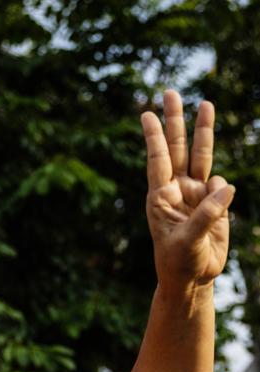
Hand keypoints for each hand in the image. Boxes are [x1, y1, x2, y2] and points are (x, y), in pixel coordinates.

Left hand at [141, 90, 234, 294]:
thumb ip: (208, 214)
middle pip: (177, 148)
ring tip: (205, 104)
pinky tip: (217, 208)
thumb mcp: (188, 241)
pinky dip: (222, 190)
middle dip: (175, 120)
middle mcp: (177, 189)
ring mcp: (195, 193)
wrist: (193, 278)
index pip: (158, 161)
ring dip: (203, 130)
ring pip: (200, 155)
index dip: (154, 138)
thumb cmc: (179, 262)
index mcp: (160, 198)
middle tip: (169, 92)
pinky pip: (220, 185)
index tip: (146, 114)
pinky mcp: (213, 201)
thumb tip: (226, 185)